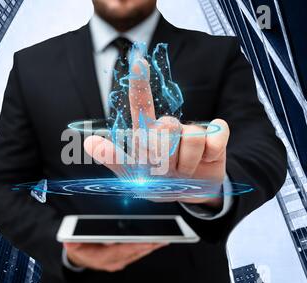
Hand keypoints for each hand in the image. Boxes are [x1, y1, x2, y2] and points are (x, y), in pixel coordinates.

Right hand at [64, 242, 167, 271]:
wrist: (79, 259)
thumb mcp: (72, 244)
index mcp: (101, 258)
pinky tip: (155, 242)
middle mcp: (112, 262)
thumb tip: (72, 239)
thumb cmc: (78, 249)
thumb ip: (73, 242)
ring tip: (163, 239)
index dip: (135, 246)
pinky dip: (147, 248)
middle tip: (162, 239)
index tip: (147, 241)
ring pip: (138, 254)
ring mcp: (119, 262)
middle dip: (149, 245)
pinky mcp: (123, 259)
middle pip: (134, 253)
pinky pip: (137, 254)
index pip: (121, 251)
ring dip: (151, 247)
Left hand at [84, 57, 229, 208]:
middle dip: (166, 156)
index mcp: (147, 134)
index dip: (140, 85)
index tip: (139, 62)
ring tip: (184, 170)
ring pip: (192, 135)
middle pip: (167, 127)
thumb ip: (113, 158)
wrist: (188, 196)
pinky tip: (206, 160)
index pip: (141, 107)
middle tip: (167, 169)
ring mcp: (193, 132)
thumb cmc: (158, 182)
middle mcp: (170, 128)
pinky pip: (217, 135)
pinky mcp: (215, 139)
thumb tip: (89, 142)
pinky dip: (212, 152)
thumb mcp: (134, 175)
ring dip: (187, 163)